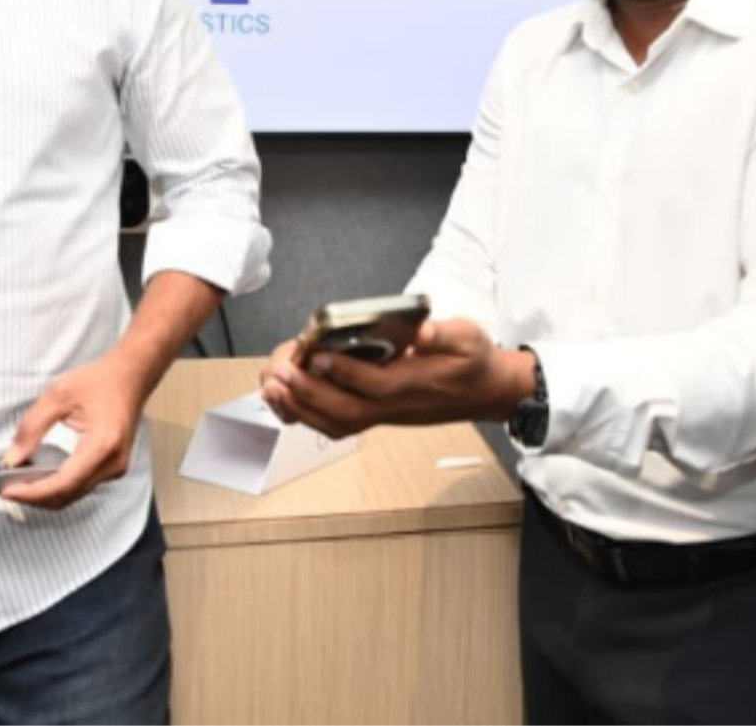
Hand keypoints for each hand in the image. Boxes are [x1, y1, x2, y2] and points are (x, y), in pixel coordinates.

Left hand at [0, 354, 150, 509]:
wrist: (131, 376)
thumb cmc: (101, 381)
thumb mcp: (58, 396)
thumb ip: (32, 428)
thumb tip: (13, 458)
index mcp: (102, 445)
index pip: (63, 482)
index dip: (33, 492)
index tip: (8, 491)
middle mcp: (112, 463)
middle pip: (67, 495)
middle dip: (35, 497)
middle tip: (7, 488)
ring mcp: (115, 468)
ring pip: (74, 495)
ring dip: (46, 494)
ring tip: (20, 484)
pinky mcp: (112, 468)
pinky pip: (81, 486)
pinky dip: (59, 486)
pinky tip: (41, 477)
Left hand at [260, 318, 532, 439]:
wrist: (483, 392)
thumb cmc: (472, 361)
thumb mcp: (468, 337)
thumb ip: (443, 334)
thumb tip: (421, 331)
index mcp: (417, 383)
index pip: (376, 384)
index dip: (345, 372)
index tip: (317, 355)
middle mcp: (396, 406)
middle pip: (347, 409)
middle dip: (309, 393)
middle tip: (280, 373)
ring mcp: (384, 415)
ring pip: (337, 422)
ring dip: (301, 407)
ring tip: (272, 386)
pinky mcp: (376, 415)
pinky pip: (337, 424)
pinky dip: (307, 415)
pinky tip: (286, 398)